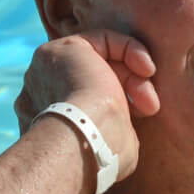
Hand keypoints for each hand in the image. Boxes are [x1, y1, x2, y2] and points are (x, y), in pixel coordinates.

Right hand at [13, 30, 158, 180]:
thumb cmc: (101, 154)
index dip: (122, 103)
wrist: (84, 142)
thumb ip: (113, 133)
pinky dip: (128, 49)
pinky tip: (147, 68)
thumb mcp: (112, 146)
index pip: (88, 99)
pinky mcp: (59, 50)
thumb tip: (124, 135)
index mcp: (49, 120)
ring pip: (98, 60)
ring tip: (150, 97)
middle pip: (94, 78)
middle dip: (129, 90)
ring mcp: (47, 70)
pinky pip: (101, 39)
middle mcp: (41, 93)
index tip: (144, 115)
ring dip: (131, 75)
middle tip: (151, 108)